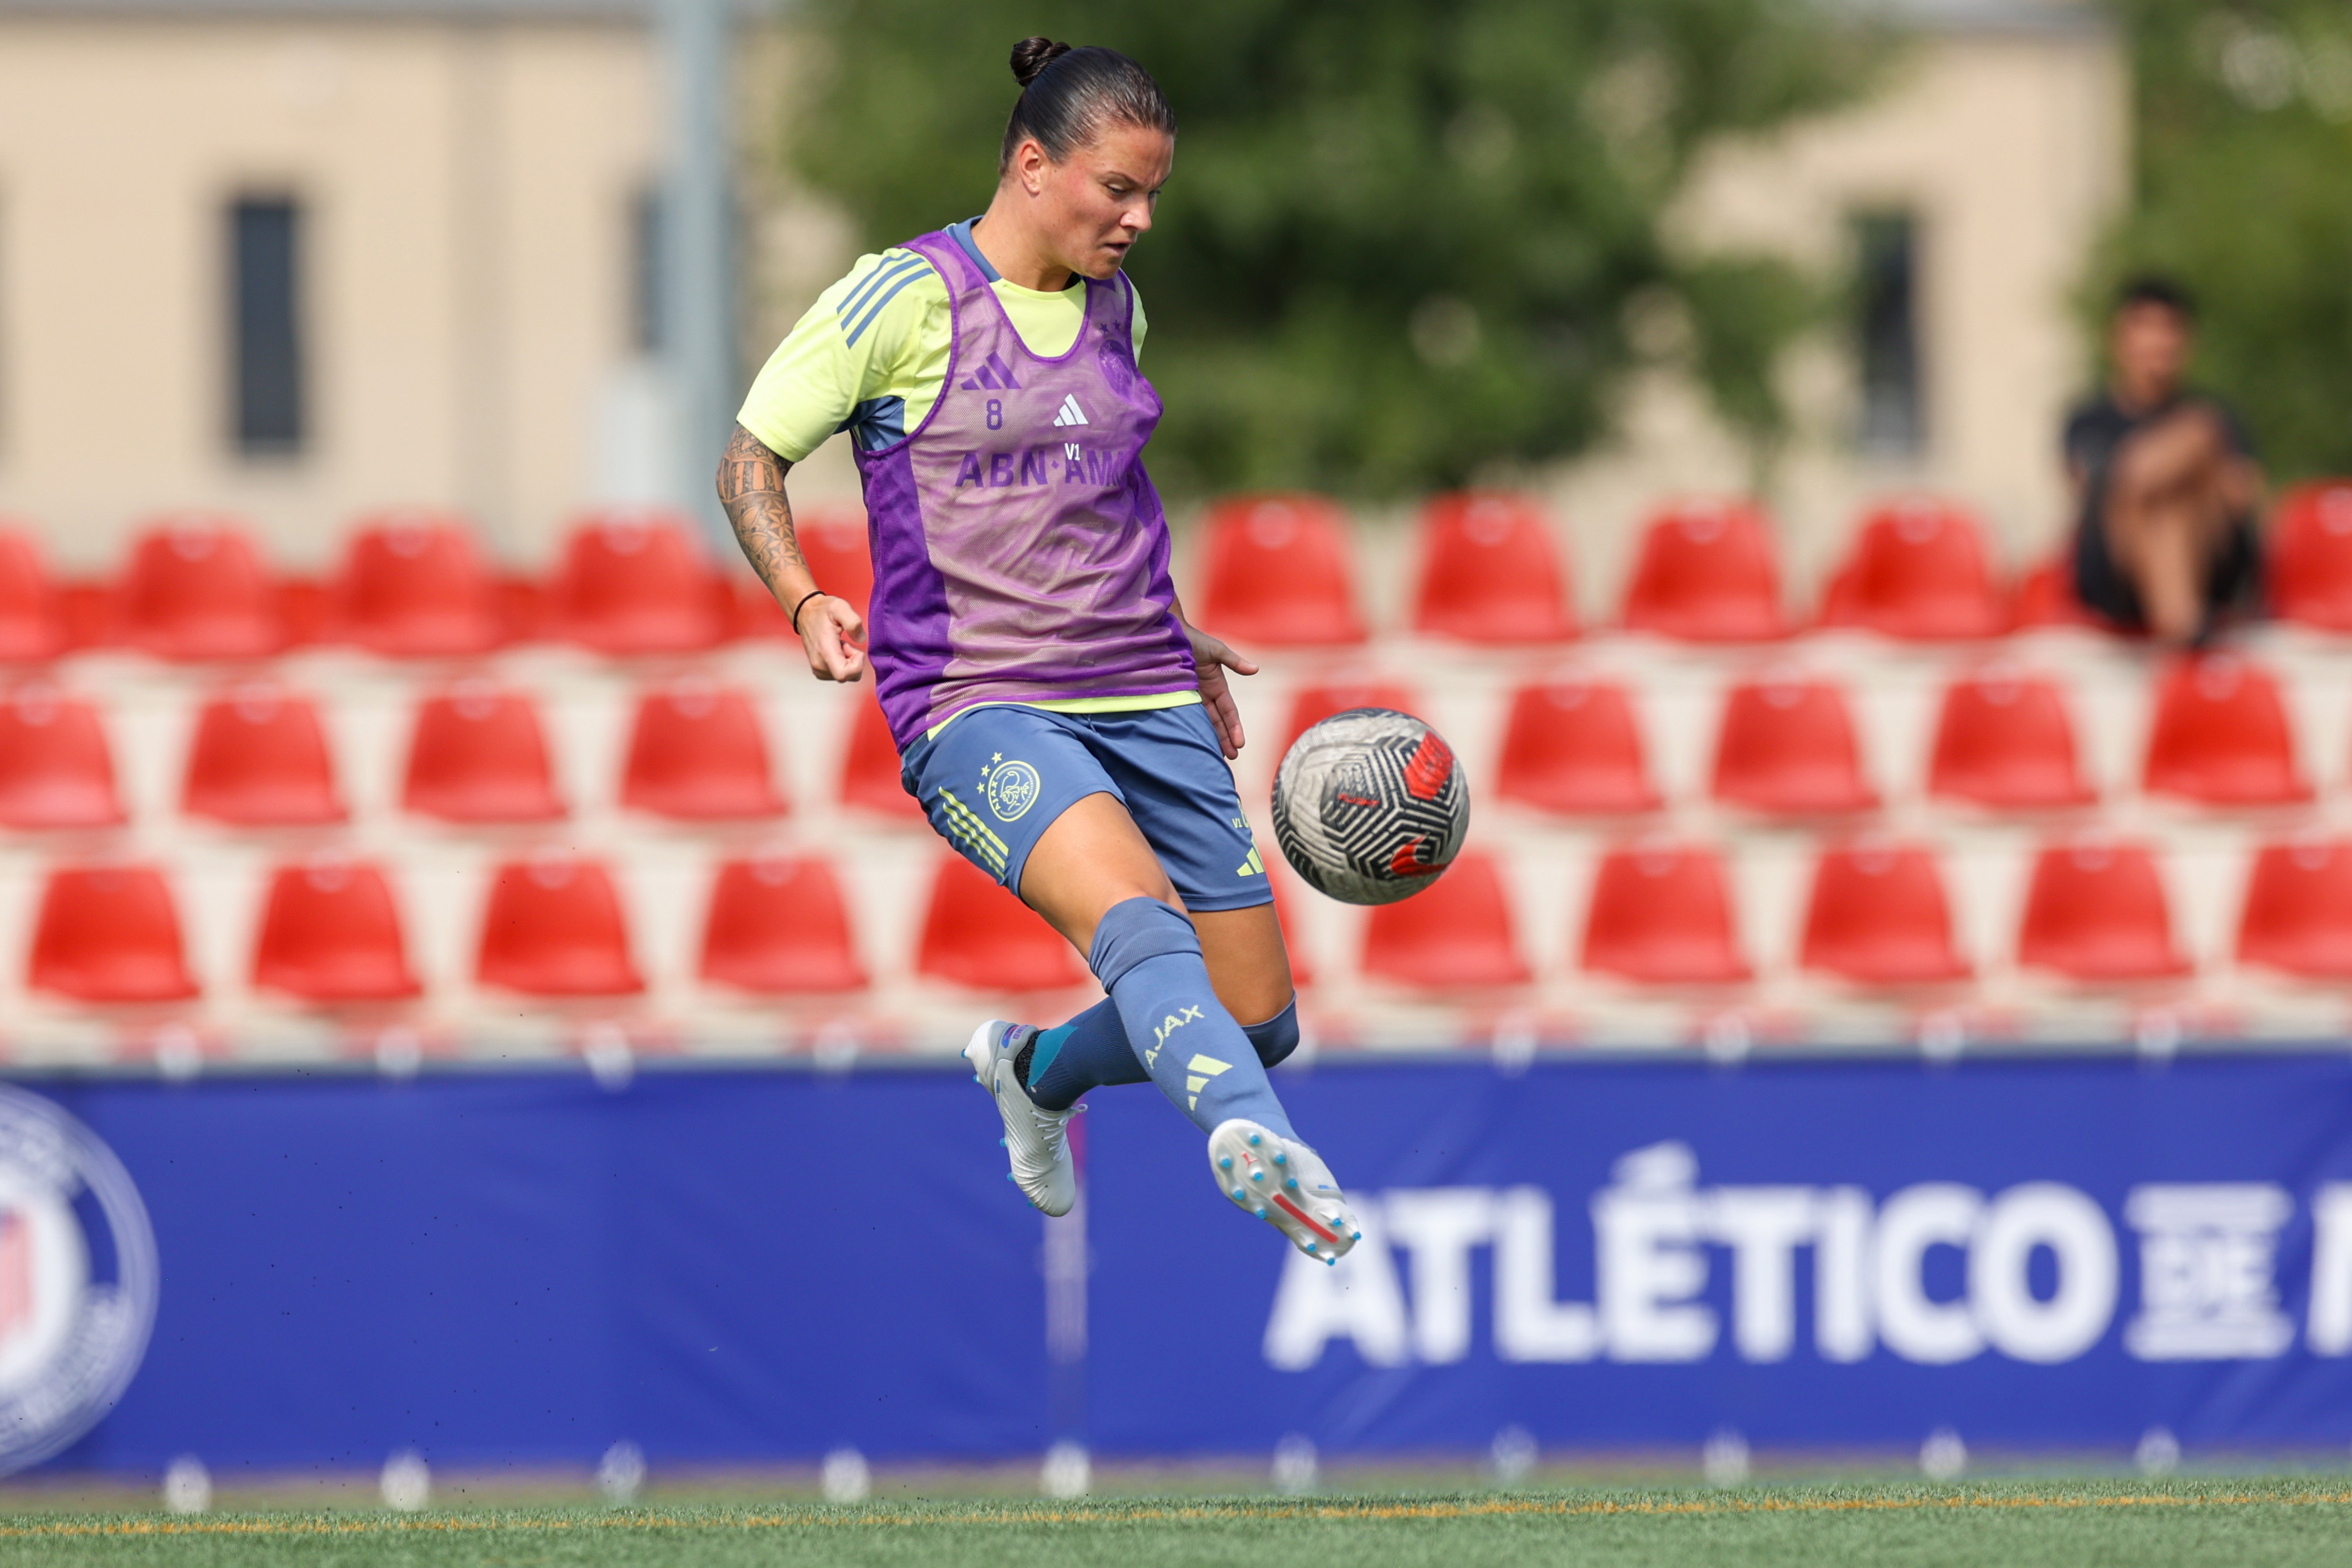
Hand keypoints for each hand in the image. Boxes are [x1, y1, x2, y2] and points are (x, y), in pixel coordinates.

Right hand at [800, 596, 868, 681]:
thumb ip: (853, 622)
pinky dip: (843, 663)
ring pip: (848, 675)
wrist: (805, 614)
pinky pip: (841, 674)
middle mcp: (819, 665)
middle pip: (851, 676)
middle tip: (845, 642)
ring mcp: (819, 671)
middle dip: (854, 659)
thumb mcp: (840, 607)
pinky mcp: (820, 672)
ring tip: (838, 643)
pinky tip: (836, 649)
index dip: (857, 664)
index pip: (844, 674)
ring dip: (849, 660)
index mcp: (824, 651)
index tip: (853, 647)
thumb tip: (861, 639)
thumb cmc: (824, 610)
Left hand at [1184, 621, 1257, 759]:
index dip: (1235, 728)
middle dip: (1226, 738)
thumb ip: (1234, 662)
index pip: (1229, 712)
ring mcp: (1191, 696)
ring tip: (1216, 756)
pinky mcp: (1176, 695)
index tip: (1240, 743)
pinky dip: (1191, 728)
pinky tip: (1193, 741)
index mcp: (1217, 684)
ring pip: (1203, 722)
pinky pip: (1185, 715)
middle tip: (1232, 757)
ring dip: (1211, 738)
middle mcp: (1206, 693)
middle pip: (1218, 721)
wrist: (1168, 634)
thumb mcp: (1216, 650)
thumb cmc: (1193, 639)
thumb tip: (1255, 669)